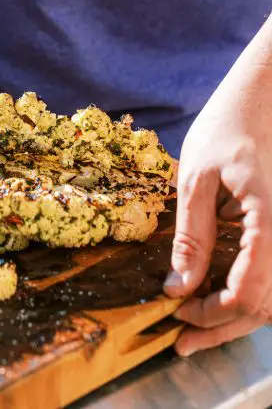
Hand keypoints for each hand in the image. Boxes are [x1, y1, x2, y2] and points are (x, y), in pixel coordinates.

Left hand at [163, 24, 271, 355]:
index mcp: (269, 219)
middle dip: (222, 329)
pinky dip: (248, 293)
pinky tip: (216, 297)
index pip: (248, 292)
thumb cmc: (229, 125)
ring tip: (195, 328)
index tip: (175, 314)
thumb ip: (191, 235)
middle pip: (265, 305)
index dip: (211, 315)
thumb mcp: (197, 176)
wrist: (264, 95)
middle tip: (182, 343)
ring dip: (236, 317)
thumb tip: (177, 288)